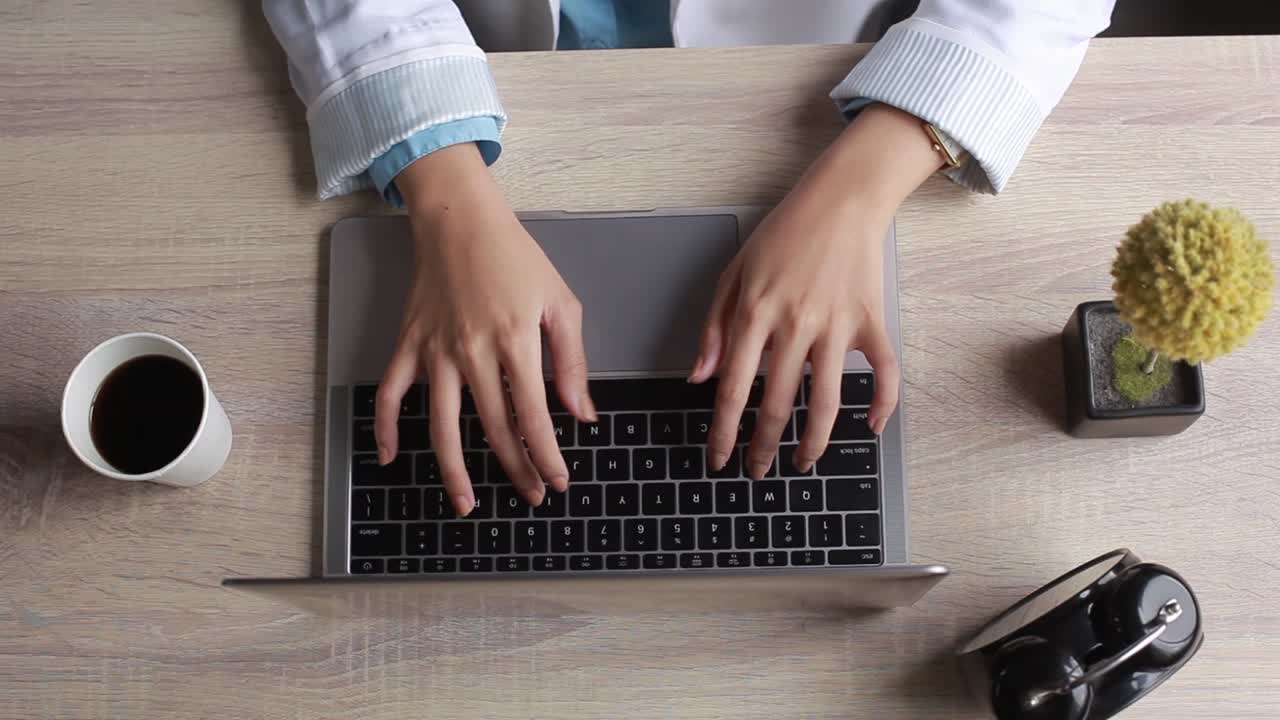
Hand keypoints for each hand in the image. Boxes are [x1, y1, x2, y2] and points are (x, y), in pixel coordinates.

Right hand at [373, 143, 596, 515]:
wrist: (461, 220)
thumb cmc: (516, 258)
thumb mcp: (561, 302)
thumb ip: (572, 362)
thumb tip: (581, 412)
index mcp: (515, 342)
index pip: (534, 416)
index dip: (547, 456)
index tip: (557, 481)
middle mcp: (473, 353)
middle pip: (494, 428)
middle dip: (515, 469)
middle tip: (530, 494)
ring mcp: (436, 352)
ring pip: (442, 425)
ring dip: (454, 470)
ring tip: (466, 503)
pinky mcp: (409, 344)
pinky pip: (391, 393)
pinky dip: (385, 427)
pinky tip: (389, 458)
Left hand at [689, 104, 941, 478]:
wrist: (841, 199)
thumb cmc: (783, 234)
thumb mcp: (733, 274)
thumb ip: (714, 328)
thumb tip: (700, 378)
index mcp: (755, 313)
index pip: (732, 388)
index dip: (723, 430)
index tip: (718, 457)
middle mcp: (795, 324)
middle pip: (776, 403)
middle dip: (763, 446)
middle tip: (756, 470)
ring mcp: (836, 325)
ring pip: (826, 400)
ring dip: (813, 442)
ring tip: (802, 464)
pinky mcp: (870, 321)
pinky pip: (884, 371)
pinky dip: (883, 402)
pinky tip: (871, 427)